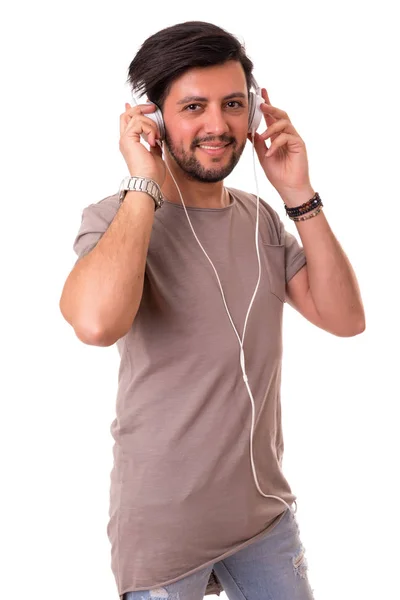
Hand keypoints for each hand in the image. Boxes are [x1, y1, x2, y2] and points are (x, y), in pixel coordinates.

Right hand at [119, 102, 165, 186]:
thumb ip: (154, 143)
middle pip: (127, 114)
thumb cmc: (152, 174)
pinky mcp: (128, 139)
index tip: (146, 106)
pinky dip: (150, 129)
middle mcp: (125, 140)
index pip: (128, 121)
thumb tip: (157, 135)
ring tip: (157, 137)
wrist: (149, 182)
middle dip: (141, 108)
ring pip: (135, 116)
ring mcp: (125, 139)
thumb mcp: (156, 154)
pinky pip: (139, 122)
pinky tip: (154, 141)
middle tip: (153, 108)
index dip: (134, 110)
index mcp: (130, 143)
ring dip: (151, 124)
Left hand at [247, 88, 312, 202]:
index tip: (261, 93)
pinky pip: (287, 137)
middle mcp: (287, 134)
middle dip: (271, 107)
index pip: (272, 117)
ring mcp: (294, 138)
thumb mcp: (263, 156)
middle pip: (280, 114)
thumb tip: (251, 131)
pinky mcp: (299, 144)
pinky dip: (276, 143)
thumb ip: (258, 143)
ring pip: (284, 123)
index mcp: (277, 136)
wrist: (288, 187)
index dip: (267, 104)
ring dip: (271, 128)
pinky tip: (270, 153)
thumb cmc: (278, 173)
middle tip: (261, 104)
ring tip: (263, 137)